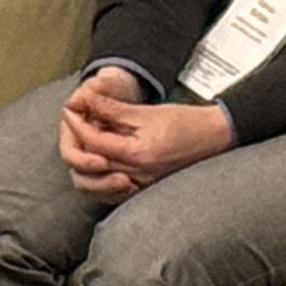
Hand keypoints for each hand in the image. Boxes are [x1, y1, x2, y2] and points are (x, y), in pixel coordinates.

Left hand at [58, 66, 235, 196]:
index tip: (70, 110)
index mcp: (138, 153)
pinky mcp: (149, 186)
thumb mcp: (146, 112)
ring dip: (89, 158)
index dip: (77, 124)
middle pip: (93, 164)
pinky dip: (105, 172)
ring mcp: (145, 183)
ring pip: (102, 177)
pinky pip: (117, 186)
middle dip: (79, 143)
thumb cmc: (186, 121)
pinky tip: (103, 156)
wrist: (216, 136)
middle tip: (73, 124)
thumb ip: (112, 109)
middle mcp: (140, 174)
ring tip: (86, 139)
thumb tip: (85, 99)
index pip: (93, 142)